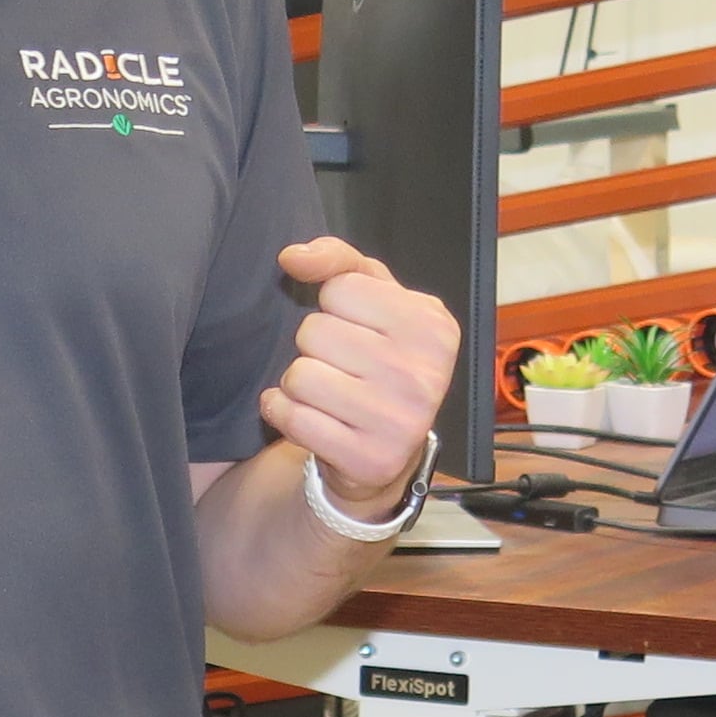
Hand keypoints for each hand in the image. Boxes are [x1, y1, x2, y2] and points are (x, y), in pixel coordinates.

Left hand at [263, 237, 459, 516]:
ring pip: (299, 375)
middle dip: (314, 347)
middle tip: (342, 368)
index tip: (358, 330)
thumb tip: (292, 256)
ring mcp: (400, 421)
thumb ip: (338, 262)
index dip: (335, 307)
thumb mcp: (375, 299)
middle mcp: (425, 374)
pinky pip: (293, 418)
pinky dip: (283, 413)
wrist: (387, 449)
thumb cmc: (378, 359)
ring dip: (298, 384)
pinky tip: (309, 417)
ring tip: (326, 395)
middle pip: (315, 332)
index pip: (341, 288)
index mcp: (433, 325)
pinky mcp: (370, 460)